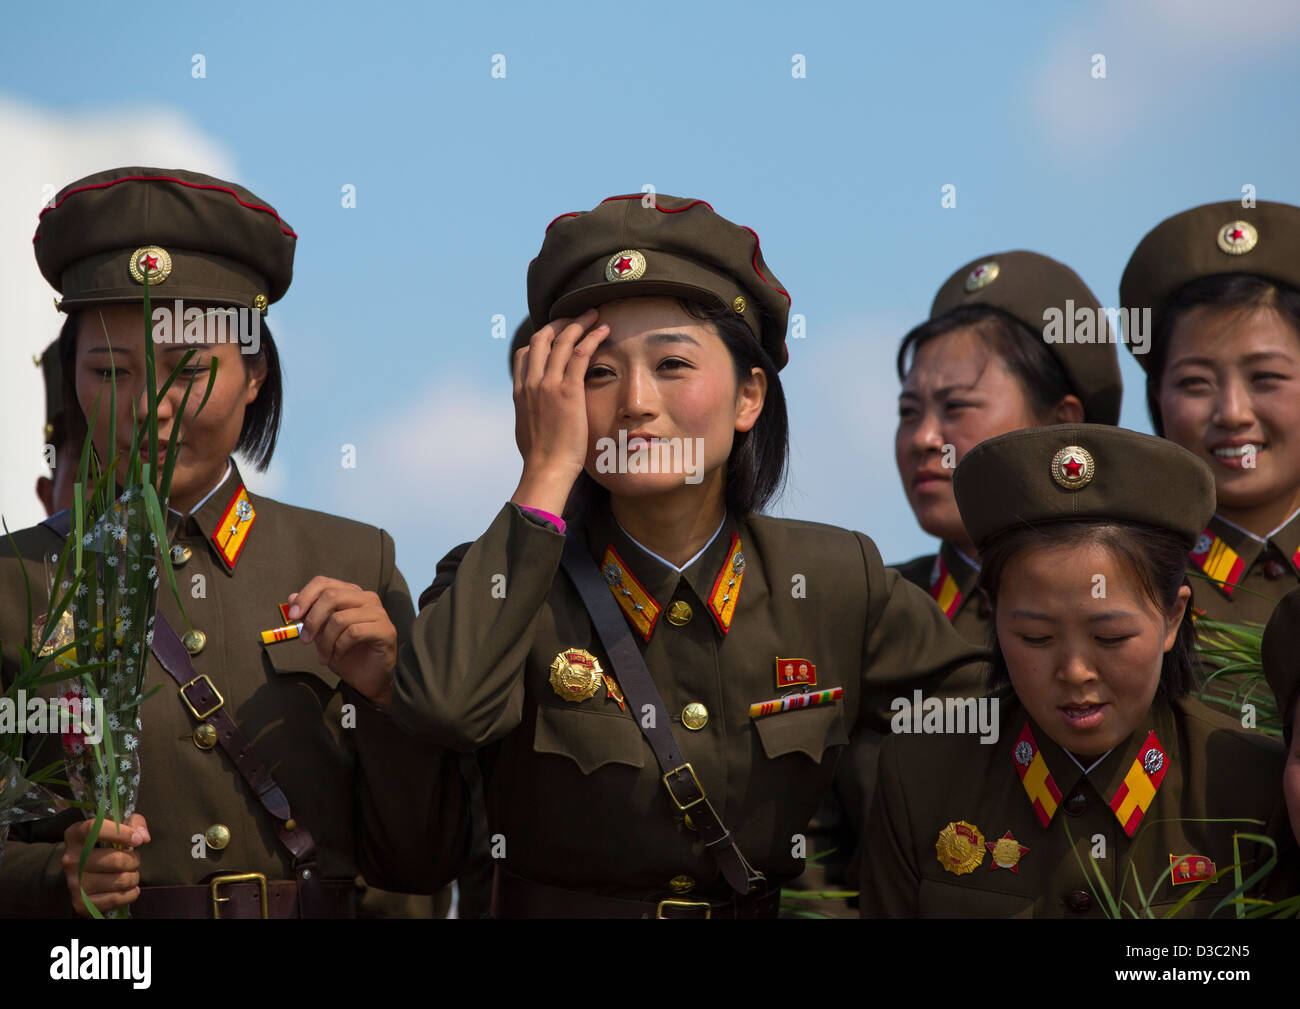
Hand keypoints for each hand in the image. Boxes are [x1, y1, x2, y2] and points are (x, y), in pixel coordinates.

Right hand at [63, 813, 149, 916]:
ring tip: (131, 874)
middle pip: (115, 860)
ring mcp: (74, 882)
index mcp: (75, 834)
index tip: (138, 840)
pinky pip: (115, 899)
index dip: (121, 833)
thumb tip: (143, 837)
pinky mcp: (80, 903)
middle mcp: (71, 859)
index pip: (95, 829)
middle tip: (134, 860)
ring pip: (119, 880)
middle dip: (134, 860)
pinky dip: (130, 894)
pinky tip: (130, 889)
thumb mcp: (117, 826)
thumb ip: (133, 823)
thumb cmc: (106, 845)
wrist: (85, 873)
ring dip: (134, 877)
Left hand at [288, 578, 396, 706]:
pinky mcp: (385, 630)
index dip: (305, 597)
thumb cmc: (348, 655)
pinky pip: (354, 632)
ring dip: (325, 641)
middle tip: (305, 639)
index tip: (293, 616)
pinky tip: (339, 655)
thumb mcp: (322, 633)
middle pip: (331, 596)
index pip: (324, 583)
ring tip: (323, 655)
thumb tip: (292, 597)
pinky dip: (340, 646)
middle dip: (312, 620)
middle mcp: (367, 599)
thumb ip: (310, 614)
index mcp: (351, 594)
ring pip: (340, 618)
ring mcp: (378, 613)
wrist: (367, 679)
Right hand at [510, 308, 609, 515]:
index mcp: (520, 391)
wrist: (546, 468)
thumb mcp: (527, 429)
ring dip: (579, 322)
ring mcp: (548, 384)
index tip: (556, 335)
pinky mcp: (568, 390)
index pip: (525, 353)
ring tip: (593, 314)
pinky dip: (592, 337)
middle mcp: (531, 382)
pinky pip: (580, 353)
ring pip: (561, 340)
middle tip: (576, 318)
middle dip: (559, 323)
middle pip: (541, 338)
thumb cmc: (541, 457)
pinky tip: (603, 330)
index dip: (541, 339)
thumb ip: (530, 413)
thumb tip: (535, 413)